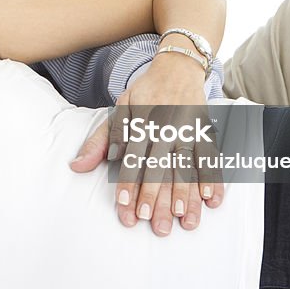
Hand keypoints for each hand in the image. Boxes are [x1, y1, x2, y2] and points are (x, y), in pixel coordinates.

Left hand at [70, 58, 222, 234]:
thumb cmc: (144, 93)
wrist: (178, 66)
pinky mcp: (205, 131)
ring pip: (187, 165)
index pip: (132, 157)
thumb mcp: (119, 110)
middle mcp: (164, 127)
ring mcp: (187, 129)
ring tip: (184, 219)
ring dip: (186, 193)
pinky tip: (212, 199)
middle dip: (157, 195)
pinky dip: (213, 178)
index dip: (128, 182)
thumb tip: (76, 166)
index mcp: (140, 122)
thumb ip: (100, 141)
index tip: (125, 205)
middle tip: (154, 222)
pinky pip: (211, 157)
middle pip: (160, 166)